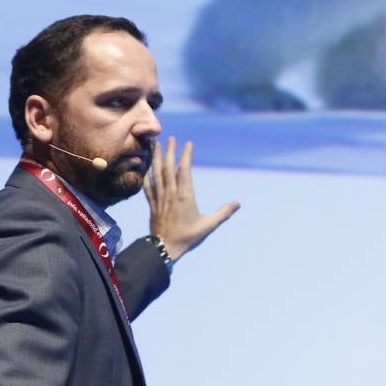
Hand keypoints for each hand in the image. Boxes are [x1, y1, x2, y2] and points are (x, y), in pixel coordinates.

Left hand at [145, 136, 239, 261]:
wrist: (164, 248)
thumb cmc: (187, 237)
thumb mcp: (208, 225)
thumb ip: (223, 213)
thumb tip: (238, 203)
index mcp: (184, 196)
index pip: (184, 170)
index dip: (185, 155)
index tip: (188, 143)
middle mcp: (170, 193)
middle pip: (168, 167)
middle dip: (169, 151)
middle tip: (170, 137)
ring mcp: (160, 198)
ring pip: (156, 173)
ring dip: (156, 158)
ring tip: (155, 145)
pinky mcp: (153, 204)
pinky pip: (148, 186)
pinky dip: (148, 174)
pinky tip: (148, 168)